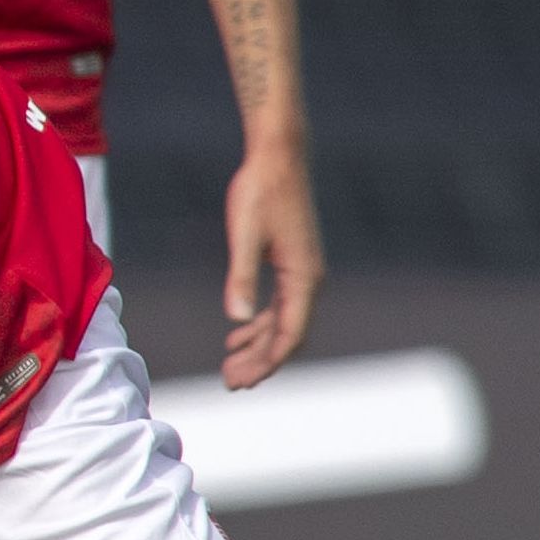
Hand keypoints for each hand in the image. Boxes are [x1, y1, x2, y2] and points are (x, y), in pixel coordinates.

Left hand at [219, 141, 324, 389]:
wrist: (278, 157)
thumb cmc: (261, 192)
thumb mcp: (244, 235)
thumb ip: (241, 277)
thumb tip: (236, 319)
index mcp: (303, 278)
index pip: (290, 335)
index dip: (266, 363)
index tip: (241, 381)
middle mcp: (310, 280)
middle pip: (288, 336)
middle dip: (260, 362)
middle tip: (229, 383)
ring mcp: (303, 273)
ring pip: (284, 324)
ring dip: (259, 347)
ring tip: (229, 366)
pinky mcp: (292, 263)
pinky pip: (280, 306)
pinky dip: (260, 325)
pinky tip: (237, 335)